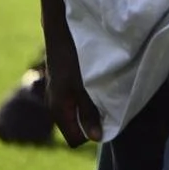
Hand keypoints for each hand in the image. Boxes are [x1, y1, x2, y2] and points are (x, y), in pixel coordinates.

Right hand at [45, 32, 100, 146]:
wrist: (61, 30)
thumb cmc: (73, 58)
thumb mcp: (84, 86)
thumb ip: (89, 112)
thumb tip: (96, 138)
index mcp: (58, 109)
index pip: (75, 139)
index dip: (92, 134)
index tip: (108, 121)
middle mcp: (56, 104)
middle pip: (77, 126)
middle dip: (94, 122)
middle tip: (112, 108)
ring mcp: (59, 93)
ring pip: (78, 112)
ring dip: (93, 108)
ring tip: (108, 95)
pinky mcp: (64, 82)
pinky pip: (77, 100)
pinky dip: (90, 98)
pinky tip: (101, 85)